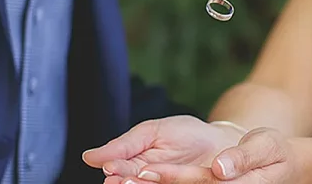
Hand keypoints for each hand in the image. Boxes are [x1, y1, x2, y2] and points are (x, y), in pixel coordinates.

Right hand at [82, 116, 243, 183]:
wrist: (224, 143)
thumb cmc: (186, 134)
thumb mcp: (152, 132)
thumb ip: (123, 145)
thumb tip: (88, 157)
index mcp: (134, 168)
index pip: (118, 173)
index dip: (115, 171)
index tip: (111, 168)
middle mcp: (147, 182)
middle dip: (125, 183)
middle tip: (121, 180)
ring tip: (137, 181)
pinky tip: (155, 178)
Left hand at [118, 128, 304, 183]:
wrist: (287, 165)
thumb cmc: (277, 152)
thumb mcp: (267, 146)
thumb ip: (244, 157)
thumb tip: (220, 169)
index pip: (199, 181)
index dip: (171, 177)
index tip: (146, 171)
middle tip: (121, 178)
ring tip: (122, 179)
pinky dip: (162, 182)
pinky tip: (138, 179)